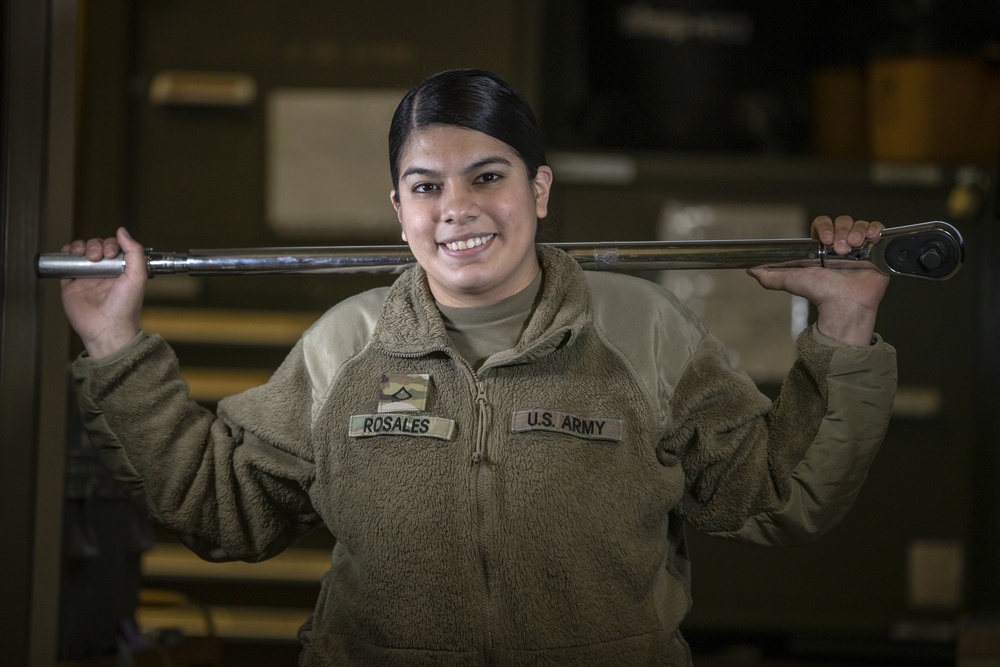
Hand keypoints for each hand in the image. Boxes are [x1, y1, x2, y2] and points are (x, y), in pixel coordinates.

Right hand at [60, 227, 147, 358]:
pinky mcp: (71, 285)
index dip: (111, 245)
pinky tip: (69, 253)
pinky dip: (65, 255)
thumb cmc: (124, 307)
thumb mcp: (137, 276)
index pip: (114, 247)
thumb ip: (134, 252)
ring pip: (80, 253)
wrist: (106, 328)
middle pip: (96, 247)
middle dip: (95, 246)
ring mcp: (87, 278)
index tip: (111, 253)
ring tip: (83, 254)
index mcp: (121, 270)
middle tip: (97, 257)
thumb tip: (123, 231)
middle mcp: (104, 272)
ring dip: (80, 246)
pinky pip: (65, 265)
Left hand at [748, 215, 889, 345]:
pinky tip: (870, 241)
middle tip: (840, 249)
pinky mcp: (875, 251)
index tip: (825, 239)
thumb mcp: (791, 281)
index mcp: (821, 248)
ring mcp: (858, 247)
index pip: (822, 223)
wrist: (844, 306)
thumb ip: (770, 276)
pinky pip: (877, 230)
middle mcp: (839, 245)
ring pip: (859, 224)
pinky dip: (874, 230)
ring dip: (857, 232)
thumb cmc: (820, 294)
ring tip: (854, 249)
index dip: (824, 227)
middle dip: (841, 231)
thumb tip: (751, 269)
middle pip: (842, 221)